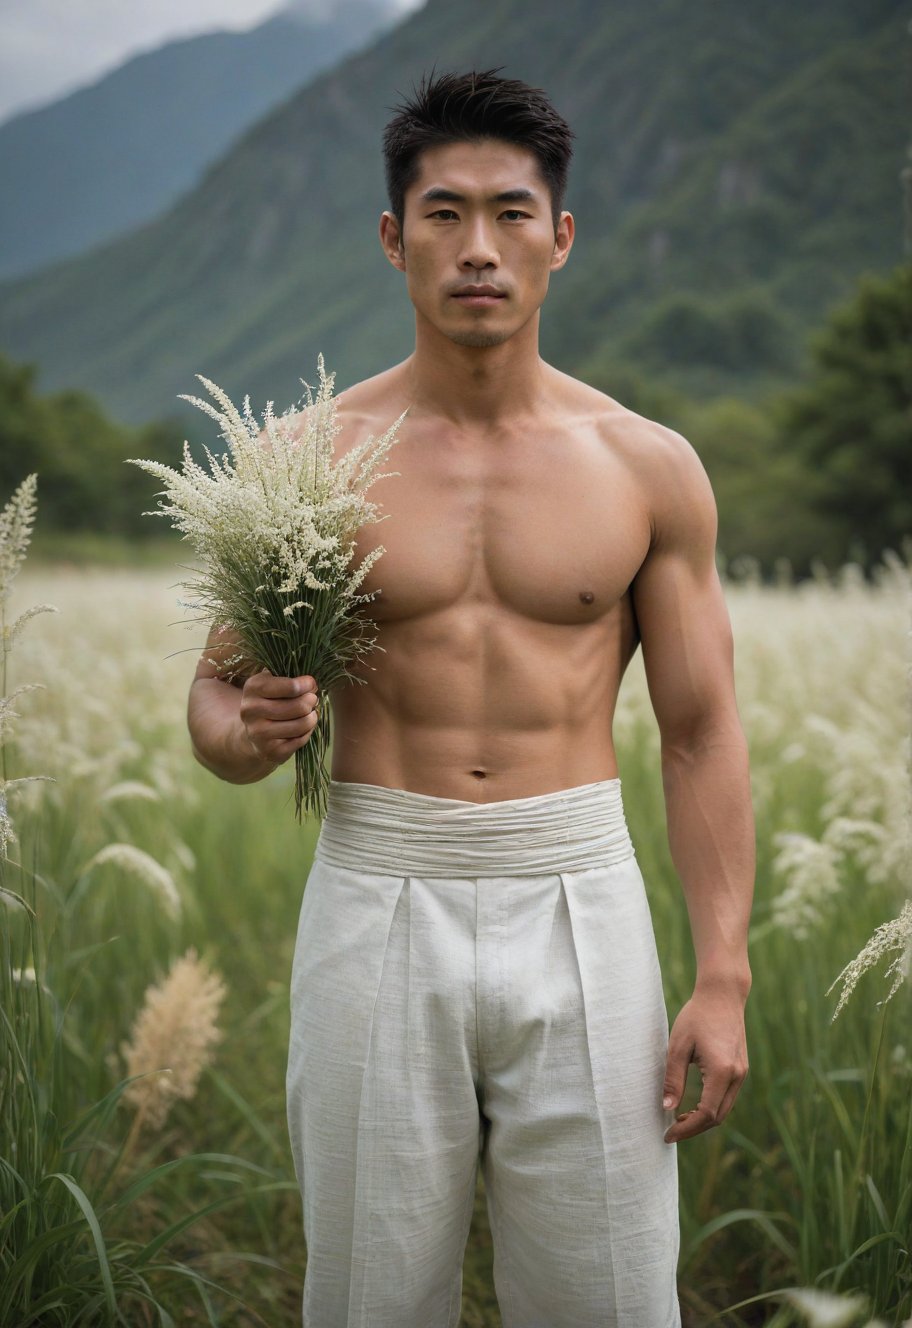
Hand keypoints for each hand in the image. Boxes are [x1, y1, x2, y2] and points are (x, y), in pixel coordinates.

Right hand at [238, 671, 319, 766]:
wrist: (254, 731)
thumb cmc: (270, 701)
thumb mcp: (273, 682)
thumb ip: (290, 678)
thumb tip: (312, 685)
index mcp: (252, 688)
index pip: (291, 687)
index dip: (307, 685)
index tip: (311, 684)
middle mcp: (251, 710)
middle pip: (299, 706)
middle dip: (311, 701)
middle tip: (312, 700)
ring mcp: (259, 733)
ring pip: (302, 724)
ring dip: (312, 717)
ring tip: (310, 713)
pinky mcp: (270, 750)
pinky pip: (301, 739)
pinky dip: (307, 732)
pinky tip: (302, 728)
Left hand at [662, 983, 748, 1143]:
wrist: (722, 995)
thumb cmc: (696, 1016)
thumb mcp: (678, 1046)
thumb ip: (673, 1079)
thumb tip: (666, 1108)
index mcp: (721, 1072)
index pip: (706, 1114)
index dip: (687, 1129)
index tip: (668, 1135)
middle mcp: (737, 1076)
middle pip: (718, 1117)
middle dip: (694, 1129)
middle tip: (671, 1132)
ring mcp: (742, 1072)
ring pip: (724, 1109)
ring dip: (703, 1119)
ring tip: (679, 1120)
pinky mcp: (741, 1068)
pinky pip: (727, 1097)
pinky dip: (712, 1107)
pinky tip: (694, 1105)